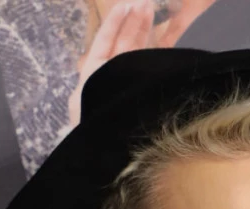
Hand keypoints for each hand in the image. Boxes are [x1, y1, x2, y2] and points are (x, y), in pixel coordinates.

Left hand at [69, 1, 154, 126]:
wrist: (109, 153)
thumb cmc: (94, 126)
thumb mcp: (83, 98)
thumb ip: (92, 78)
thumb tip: (98, 62)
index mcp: (95, 75)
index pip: (104, 42)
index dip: (114, 23)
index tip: (124, 5)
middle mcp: (114, 77)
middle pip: (124, 43)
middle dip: (133, 22)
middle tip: (145, 3)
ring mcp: (132, 84)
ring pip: (139, 52)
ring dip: (144, 30)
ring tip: (150, 9)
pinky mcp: (147, 93)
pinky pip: (152, 68)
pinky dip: (159, 52)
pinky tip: (166, 37)